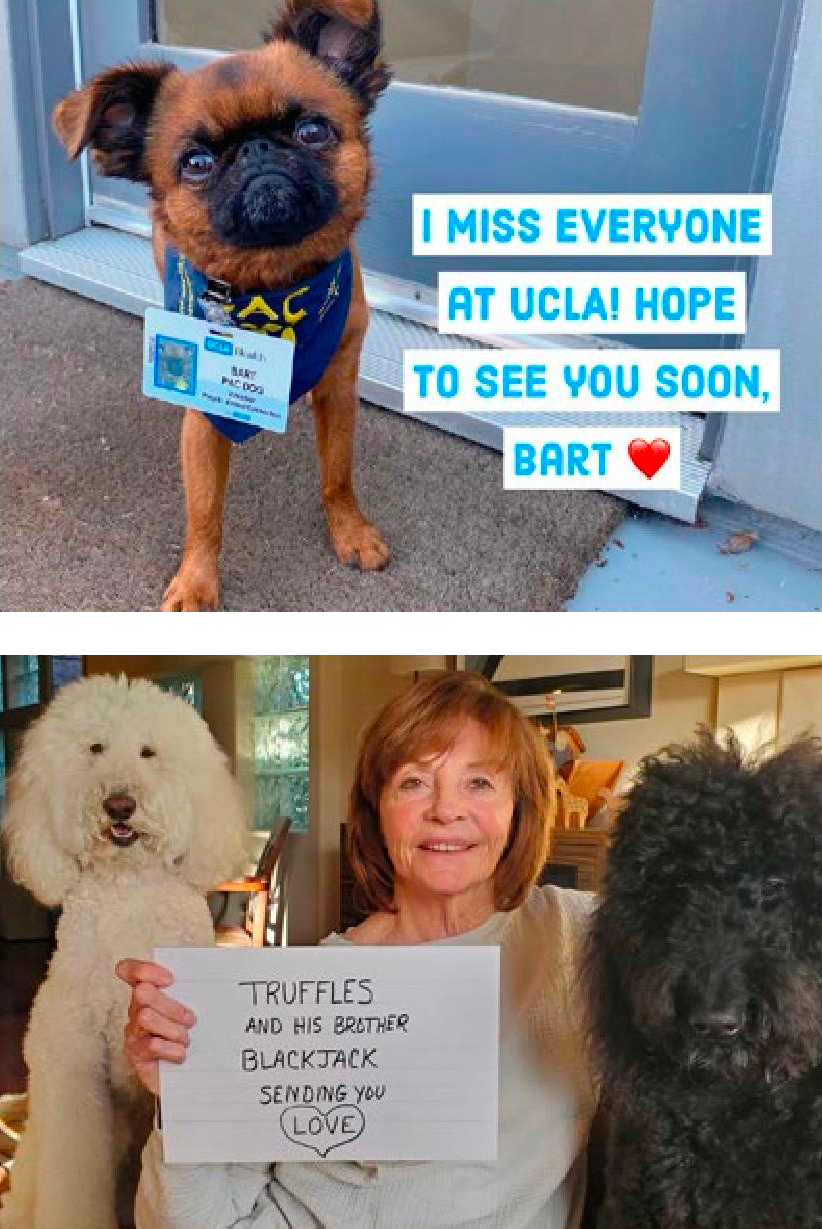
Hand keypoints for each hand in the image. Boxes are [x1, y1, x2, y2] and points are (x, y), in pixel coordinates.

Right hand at [116, 959, 196, 1096]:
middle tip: (190, 1020)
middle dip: (171, 1005)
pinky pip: (152, 1045)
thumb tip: (211, 982)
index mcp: (149, 993)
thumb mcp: (188, 1011)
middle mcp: (136, 1009)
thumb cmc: (187, 1036)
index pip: (130, 970)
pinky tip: (180, 1054)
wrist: (184, 1075)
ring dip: (173, 1029)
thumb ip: (190, 995)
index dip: (144, 969)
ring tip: (186, 1039)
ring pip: (146, 1017)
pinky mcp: (136, 1054)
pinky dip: (172, 1049)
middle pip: (142, 992)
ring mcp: (134, 1031)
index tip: (169, 979)